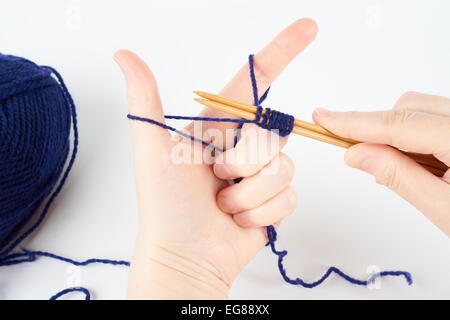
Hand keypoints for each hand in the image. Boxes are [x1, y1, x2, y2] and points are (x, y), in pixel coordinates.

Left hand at [114, 18, 317, 298]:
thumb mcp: (152, 149)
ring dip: (248, 193)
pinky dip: (260, 213)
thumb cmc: (164, 205)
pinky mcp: (274, 200)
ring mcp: (260, 174)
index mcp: (218, 126)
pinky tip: (237, 218)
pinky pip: (288, 197)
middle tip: (215, 178)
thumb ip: (145, 100)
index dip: (281, 52)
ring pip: (283, 168)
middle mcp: (242, 145)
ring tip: (223, 202)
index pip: (254, 81)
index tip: (308, 27)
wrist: (184, 255)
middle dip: (242, 162)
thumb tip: (124, 54)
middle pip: (272, 134)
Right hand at [313, 92, 449, 236]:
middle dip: (379, 131)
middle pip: (410, 108)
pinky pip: (435, 119)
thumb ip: (398, 176)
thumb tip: (357, 153)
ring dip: (399, 137)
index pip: (399, 124)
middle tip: (361, 159)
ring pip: (421, 112)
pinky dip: (417, 139)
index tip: (324, 118)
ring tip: (410, 174)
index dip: (355, 121)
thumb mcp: (445, 209)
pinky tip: (425, 165)